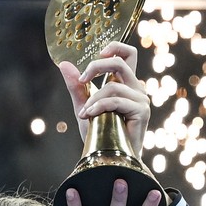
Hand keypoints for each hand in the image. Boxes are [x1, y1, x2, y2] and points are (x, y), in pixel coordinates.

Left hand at [57, 41, 151, 160]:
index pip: (128, 54)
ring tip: (84, 114)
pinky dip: (99, 107)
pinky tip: (90, 116)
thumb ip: (76, 86)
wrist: (108, 158)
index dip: (114, 47)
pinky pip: (115, 100)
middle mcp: (135, 88)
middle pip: (120, 61)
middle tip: (83, 80)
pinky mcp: (142, 110)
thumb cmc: (100, 134)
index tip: (97, 56)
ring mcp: (140, 99)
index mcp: (125, 83)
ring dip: (93, 99)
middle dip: (97, 67)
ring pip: (113, 85)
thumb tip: (63, 63)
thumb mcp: (84, 106)